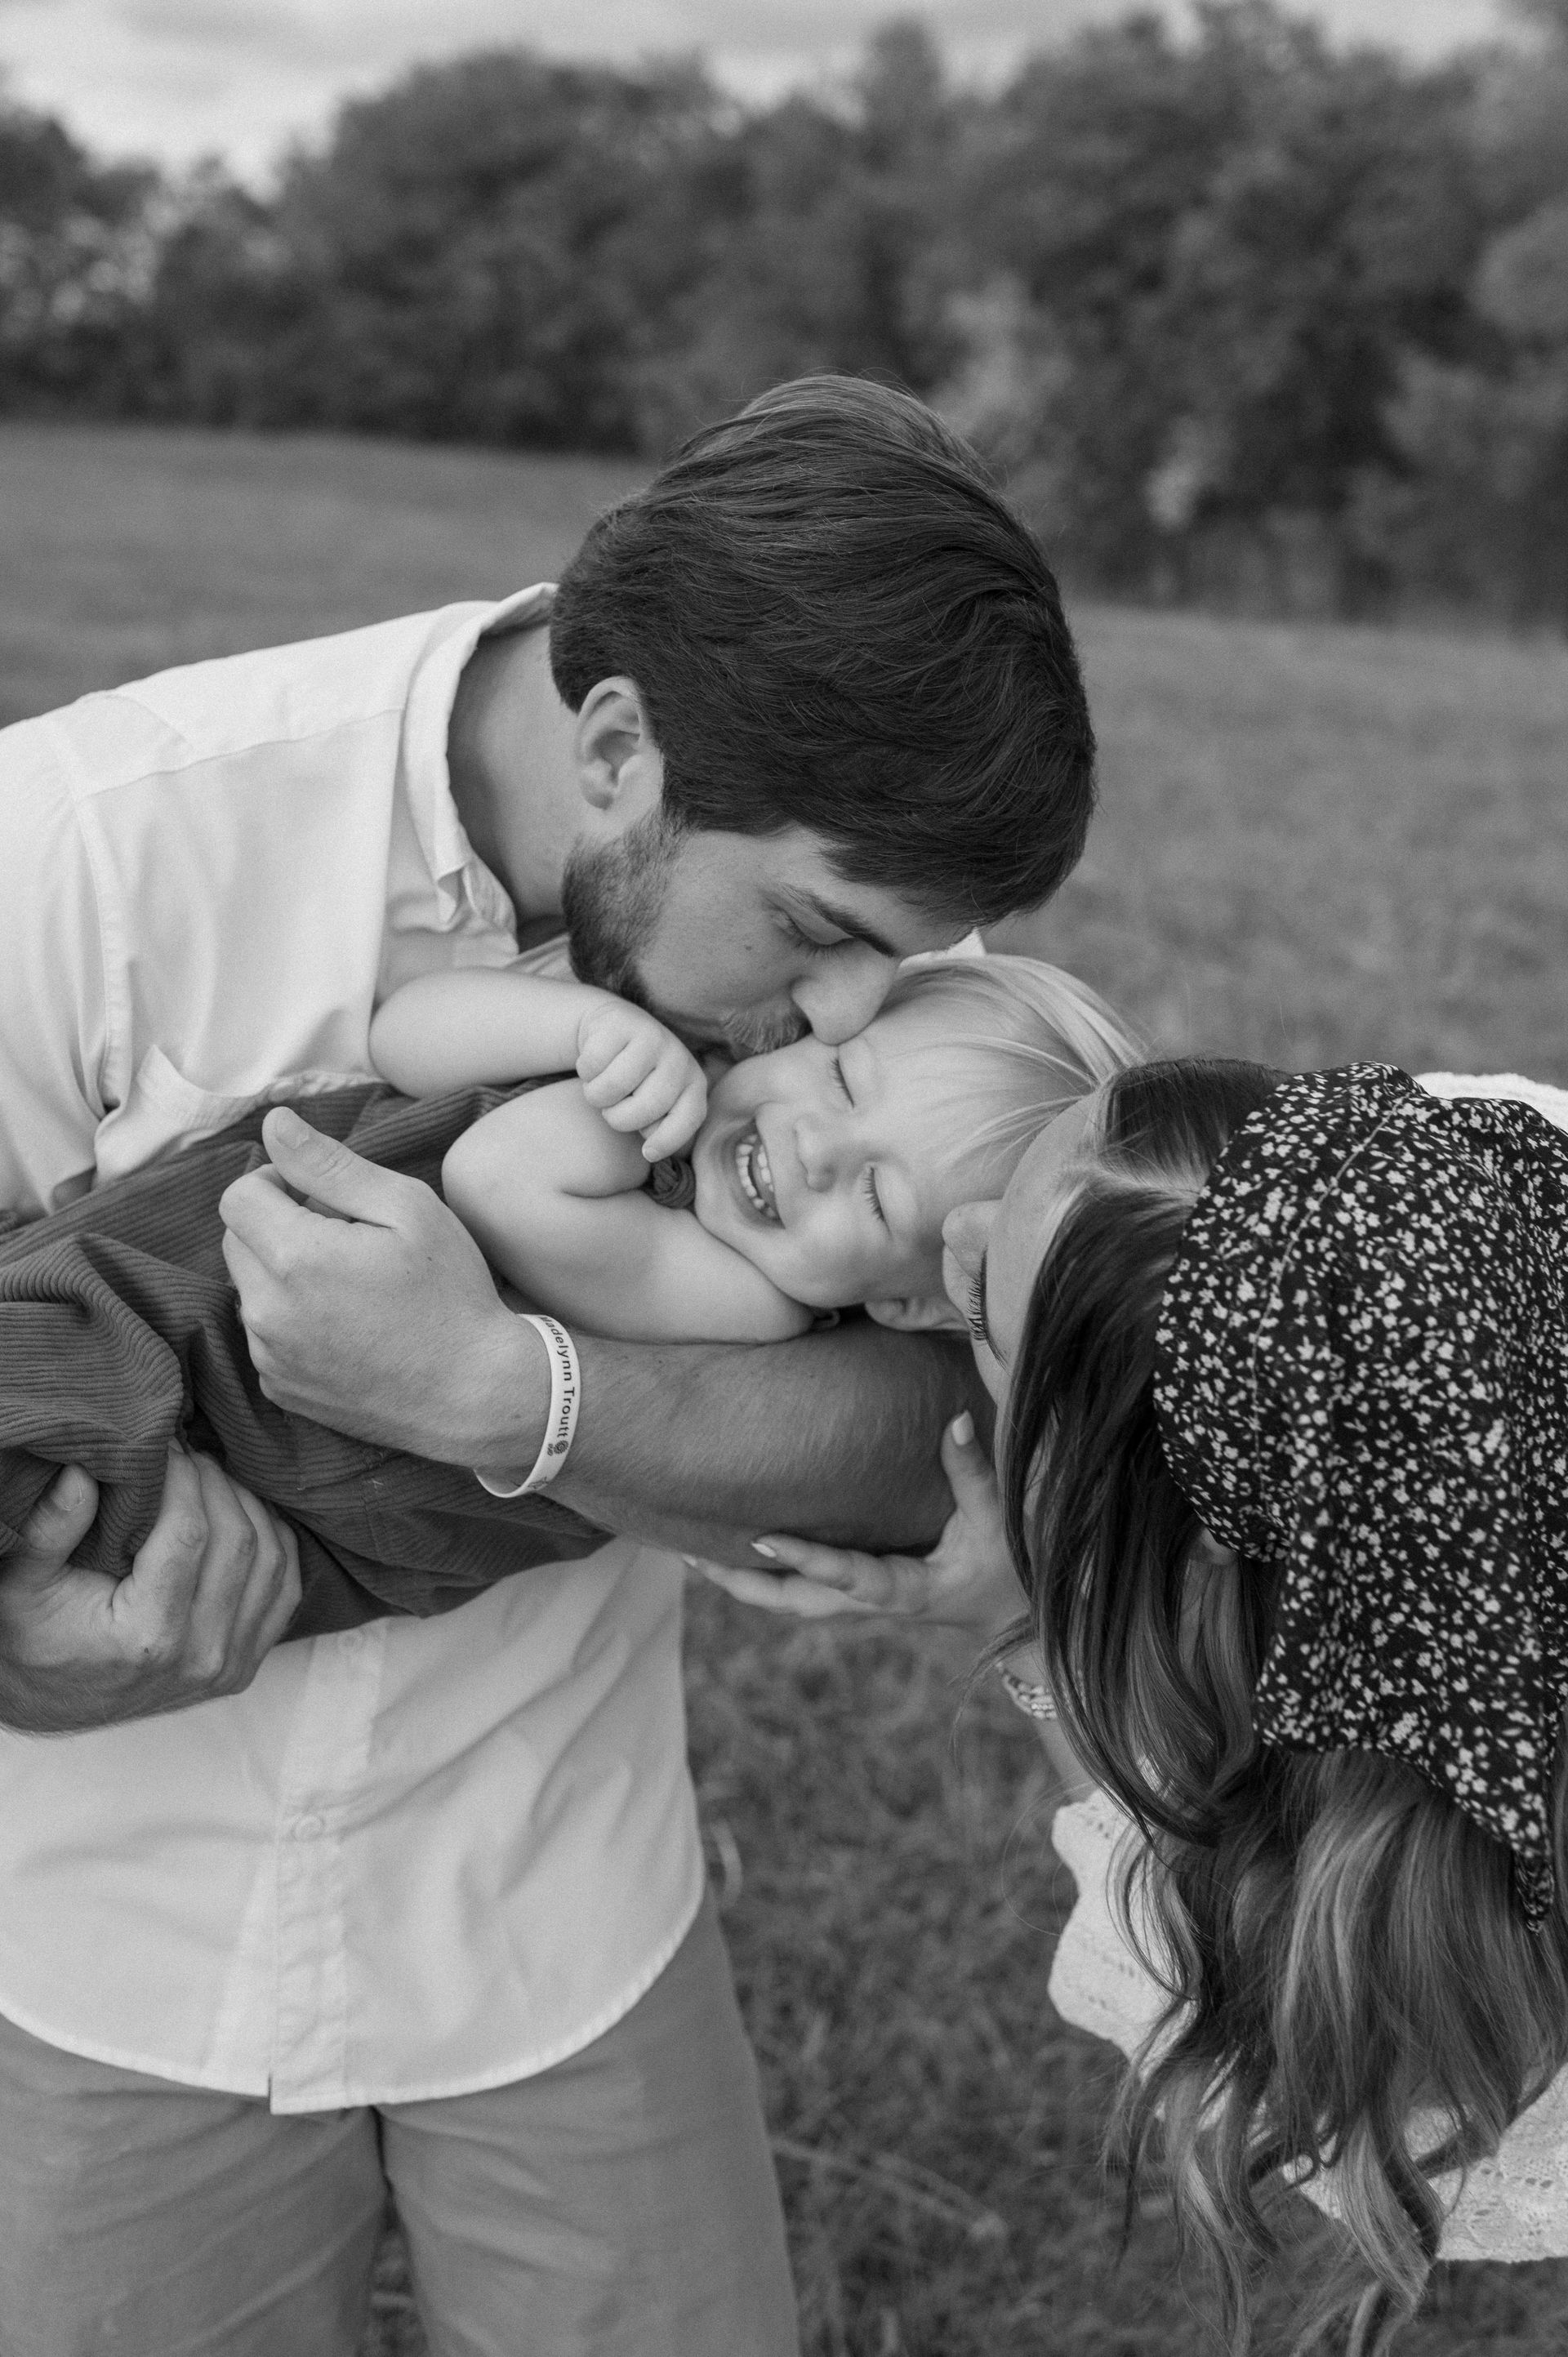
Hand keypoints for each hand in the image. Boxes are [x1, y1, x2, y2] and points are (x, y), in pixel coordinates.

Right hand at [0, 1449, 300, 1732]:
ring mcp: (230, 1665)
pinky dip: (274, 1544)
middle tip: (189, 1455)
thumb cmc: (36, 1639)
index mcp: (146, 1636)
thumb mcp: (23, 1584)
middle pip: (237, 1540)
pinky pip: (285, 1591)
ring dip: (249, 1507)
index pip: (189, 1532)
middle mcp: (199, 1655)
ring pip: (271, 1560)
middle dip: (216, 1483)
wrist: (54, 1701)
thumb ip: (49, 1528)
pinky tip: (246, 1517)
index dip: (183, 1477)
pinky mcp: (246, 1666)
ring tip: (212, 1480)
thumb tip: (83, 1470)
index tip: (167, 1445)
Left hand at [220, 1106, 546, 1459]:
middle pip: (236, 1240)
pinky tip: (345, 1325)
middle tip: (345, 1238)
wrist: (474, 1393)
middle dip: (277, 1225)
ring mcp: (270, 1356)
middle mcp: (267, 1311)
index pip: (237, 1196)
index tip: (319, 1195)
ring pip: (249, 1289)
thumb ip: (330, 1164)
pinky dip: (290, 1320)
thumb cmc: (450, 1294)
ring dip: (282, 1274)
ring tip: (349, 1285)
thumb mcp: (406, 1209)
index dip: (276, 1182)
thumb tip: (274, 1124)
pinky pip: (264, 1335)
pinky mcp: (281, 1388)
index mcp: (295, 1257)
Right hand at [576, 998, 706, 1159]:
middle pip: (646, 1107)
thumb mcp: (654, 1100)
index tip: (647, 1153)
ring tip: (601, 1086)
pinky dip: (585, 1072)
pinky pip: (592, 1064)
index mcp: (693, 1082)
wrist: (612, 1028)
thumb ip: (659, 1122)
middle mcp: (679, 1057)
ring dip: (597, 1095)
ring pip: (613, 1087)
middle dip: (619, 1118)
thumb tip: (650, 1150)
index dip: (667, 1140)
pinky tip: (594, 1063)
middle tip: (612, 1108)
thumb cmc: (635, 1077)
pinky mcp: (622, 1023)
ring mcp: (652, 1037)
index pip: (689, 1117)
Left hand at [691, 1412, 1027, 1636]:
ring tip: (691, 1548)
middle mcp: (872, 1601)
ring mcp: (861, 1600)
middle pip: (794, 1602)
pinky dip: (764, 1573)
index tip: (759, 1538)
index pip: (844, 1577)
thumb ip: (973, 1475)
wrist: (1015, 1622)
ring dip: (742, 1581)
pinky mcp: (859, 1591)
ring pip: (790, 1600)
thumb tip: (953, 1422)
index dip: (803, 1559)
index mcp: (903, 1590)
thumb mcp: (999, 1525)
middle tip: (690, 1550)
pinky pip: (801, 1588)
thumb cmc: (1008, 1571)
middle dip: (742, 1583)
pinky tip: (734, 1547)